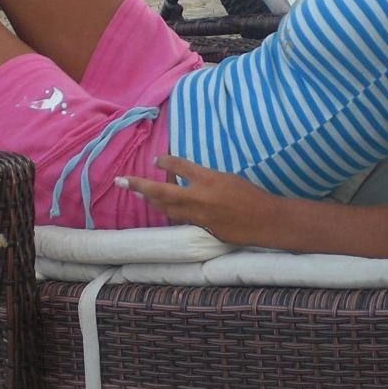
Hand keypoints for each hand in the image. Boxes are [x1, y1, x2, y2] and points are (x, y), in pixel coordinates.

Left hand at [116, 155, 278, 245]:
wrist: (265, 221)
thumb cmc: (251, 196)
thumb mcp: (228, 178)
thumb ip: (205, 177)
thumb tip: (188, 176)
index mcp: (208, 180)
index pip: (179, 166)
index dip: (165, 161)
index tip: (157, 159)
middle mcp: (199, 198)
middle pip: (161, 191)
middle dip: (139, 185)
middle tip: (122, 181)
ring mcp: (199, 216)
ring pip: (166, 208)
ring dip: (150, 200)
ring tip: (137, 193)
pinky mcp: (202, 229)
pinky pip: (180, 220)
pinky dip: (170, 212)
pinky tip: (163, 208)